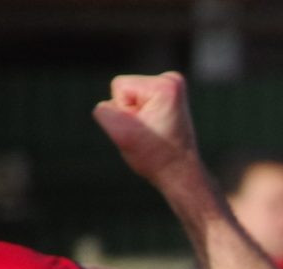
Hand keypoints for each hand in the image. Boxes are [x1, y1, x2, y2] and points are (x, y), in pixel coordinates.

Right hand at [93, 72, 203, 186]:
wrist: (179, 173)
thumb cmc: (153, 156)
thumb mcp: (120, 133)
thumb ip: (103, 110)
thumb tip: (108, 103)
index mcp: (165, 84)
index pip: (119, 86)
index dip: (123, 112)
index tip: (144, 130)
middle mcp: (172, 80)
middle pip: (124, 89)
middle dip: (129, 114)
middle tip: (148, 134)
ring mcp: (172, 88)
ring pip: (130, 97)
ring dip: (135, 117)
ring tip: (152, 134)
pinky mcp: (169, 98)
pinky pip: (138, 102)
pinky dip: (142, 117)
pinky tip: (156, 130)